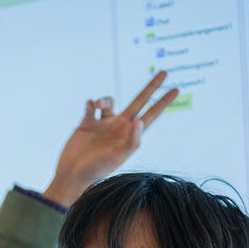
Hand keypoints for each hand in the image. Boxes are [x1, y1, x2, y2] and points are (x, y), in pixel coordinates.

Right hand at [43, 70, 178, 207]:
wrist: (72, 174)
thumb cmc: (96, 169)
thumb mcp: (117, 157)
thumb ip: (131, 141)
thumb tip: (140, 122)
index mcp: (129, 134)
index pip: (150, 115)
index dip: (163, 102)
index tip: (176, 90)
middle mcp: (118, 126)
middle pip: (138, 102)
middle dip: (151, 88)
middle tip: (164, 73)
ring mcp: (103, 124)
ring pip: (109, 102)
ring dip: (105, 99)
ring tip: (97, 105)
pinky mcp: (86, 123)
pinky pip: (90, 107)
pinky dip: (90, 103)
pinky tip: (90, 106)